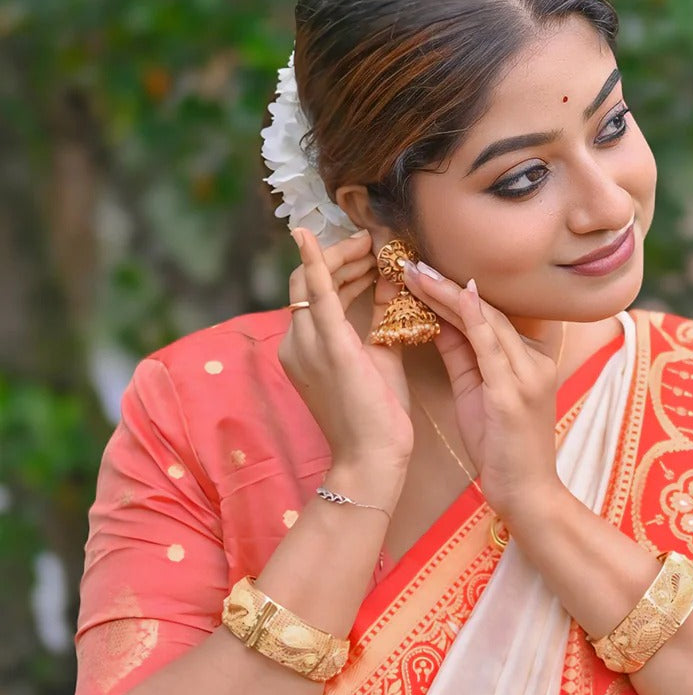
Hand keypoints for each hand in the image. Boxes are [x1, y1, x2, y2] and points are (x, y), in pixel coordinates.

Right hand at [278, 228, 413, 494]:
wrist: (373, 458)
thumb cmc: (378, 415)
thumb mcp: (380, 353)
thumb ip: (382, 316)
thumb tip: (394, 278)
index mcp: (306, 347)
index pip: (315, 291)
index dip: (340, 266)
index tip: (369, 254)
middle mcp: (297, 343)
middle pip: (311, 281)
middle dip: (344, 257)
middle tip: (374, 243)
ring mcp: (307, 345)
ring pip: (316, 282)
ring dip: (346, 259)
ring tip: (375, 247)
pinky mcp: (329, 347)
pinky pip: (317, 297)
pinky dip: (315, 264)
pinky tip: (308, 236)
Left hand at [403, 263, 561, 521]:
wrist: (528, 494)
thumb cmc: (502, 449)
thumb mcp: (477, 393)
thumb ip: (462, 355)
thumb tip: (436, 319)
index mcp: (526, 359)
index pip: (487, 314)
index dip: (452, 290)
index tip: (421, 269)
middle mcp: (533, 360)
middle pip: (487, 309)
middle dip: (445, 284)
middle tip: (410, 259)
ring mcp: (528, 374)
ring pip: (487, 320)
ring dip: (448, 293)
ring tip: (415, 271)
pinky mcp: (515, 392)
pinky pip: (492, 345)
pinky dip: (474, 317)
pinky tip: (456, 294)